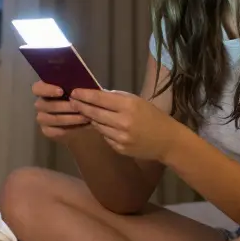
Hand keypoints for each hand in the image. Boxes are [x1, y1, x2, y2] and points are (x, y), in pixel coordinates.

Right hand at [32, 81, 90, 141]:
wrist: (83, 117)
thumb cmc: (78, 97)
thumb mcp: (76, 88)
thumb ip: (73, 85)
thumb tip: (77, 84)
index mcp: (43, 90)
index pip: (37, 88)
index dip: (47, 90)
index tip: (61, 91)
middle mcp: (40, 104)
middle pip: (46, 105)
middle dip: (65, 106)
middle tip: (80, 106)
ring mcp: (42, 118)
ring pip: (53, 118)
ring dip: (70, 118)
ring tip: (85, 117)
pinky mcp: (47, 131)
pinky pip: (54, 131)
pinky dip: (70, 129)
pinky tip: (81, 126)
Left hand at [69, 88, 187, 161]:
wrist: (168, 141)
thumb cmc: (153, 116)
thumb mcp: (138, 101)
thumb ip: (117, 98)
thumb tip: (97, 94)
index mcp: (129, 105)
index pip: (100, 98)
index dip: (85, 95)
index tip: (74, 92)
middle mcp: (123, 121)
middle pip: (94, 113)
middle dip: (81, 107)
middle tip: (71, 102)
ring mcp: (120, 137)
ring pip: (97, 126)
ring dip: (91, 119)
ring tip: (86, 112)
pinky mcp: (119, 148)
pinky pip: (105, 137)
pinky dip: (103, 131)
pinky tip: (105, 126)